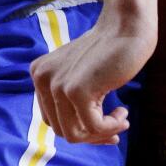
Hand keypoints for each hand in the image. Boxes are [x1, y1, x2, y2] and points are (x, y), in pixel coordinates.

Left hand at [30, 9, 154, 145]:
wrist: (126, 28)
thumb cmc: (110, 52)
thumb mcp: (81, 75)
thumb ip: (70, 97)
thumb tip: (76, 137)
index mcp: (39, 74)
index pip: (51, 120)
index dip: (79, 130)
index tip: (104, 131)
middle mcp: (41, 78)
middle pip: (61, 130)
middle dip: (91, 136)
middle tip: (116, 131)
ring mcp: (57, 85)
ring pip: (74, 134)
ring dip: (102, 133)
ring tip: (121, 120)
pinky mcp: (76, 90)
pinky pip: (94, 127)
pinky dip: (112, 127)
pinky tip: (123, 113)